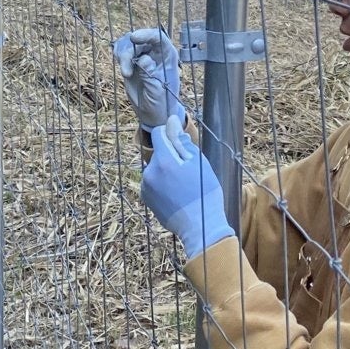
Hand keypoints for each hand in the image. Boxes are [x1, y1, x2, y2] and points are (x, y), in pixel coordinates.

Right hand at [112, 27, 183, 130]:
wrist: (153, 112)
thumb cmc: (161, 102)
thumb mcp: (157, 92)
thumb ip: (150, 75)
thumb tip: (144, 59)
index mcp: (168, 56)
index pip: (159, 38)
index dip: (146, 34)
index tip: (133, 38)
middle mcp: (155, 52)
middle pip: (140, 39)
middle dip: (129, 52)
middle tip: (126, 72)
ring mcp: (143, 55)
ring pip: (128, 44)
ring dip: (123, 56)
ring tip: (126, 74)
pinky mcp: (131, 61)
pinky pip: (122, 50)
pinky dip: (118, 54)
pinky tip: (122, 67)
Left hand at [141, 116, 234, 260]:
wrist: (200, 227)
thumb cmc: (204, 193)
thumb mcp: (199, 163)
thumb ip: (182, 141)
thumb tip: (171, 121)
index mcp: (163, 161)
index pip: (158, 133)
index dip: (170, 133)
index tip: (181, 141)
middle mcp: (149, 172)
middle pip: (159, 153)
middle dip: (171, 156)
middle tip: (189, 172)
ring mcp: (145, 186)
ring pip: (156, 168)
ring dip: (166, 170)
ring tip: (183, 186)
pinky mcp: (146, 198)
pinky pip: (153, 182)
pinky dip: (162, 183)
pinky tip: (176, 194)